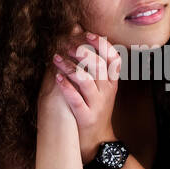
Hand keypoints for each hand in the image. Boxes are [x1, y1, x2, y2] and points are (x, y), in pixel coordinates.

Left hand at [52, 26, 122, 161]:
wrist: (97, 140)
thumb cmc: (95, 107)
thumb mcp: (99, 85)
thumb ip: (92, 59)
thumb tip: (79, 29)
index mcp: (111, 81)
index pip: (113, 58)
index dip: (102, 44)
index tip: (88, 34)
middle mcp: (107, 91)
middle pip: (99, 66)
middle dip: (82, 52)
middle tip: (66, 45)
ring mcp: (97, 104)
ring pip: (86, 81)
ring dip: (70, 68)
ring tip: (56, 59)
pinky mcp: (86, 116)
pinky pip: (77, 100)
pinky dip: (67, 88)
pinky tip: (57, 78)